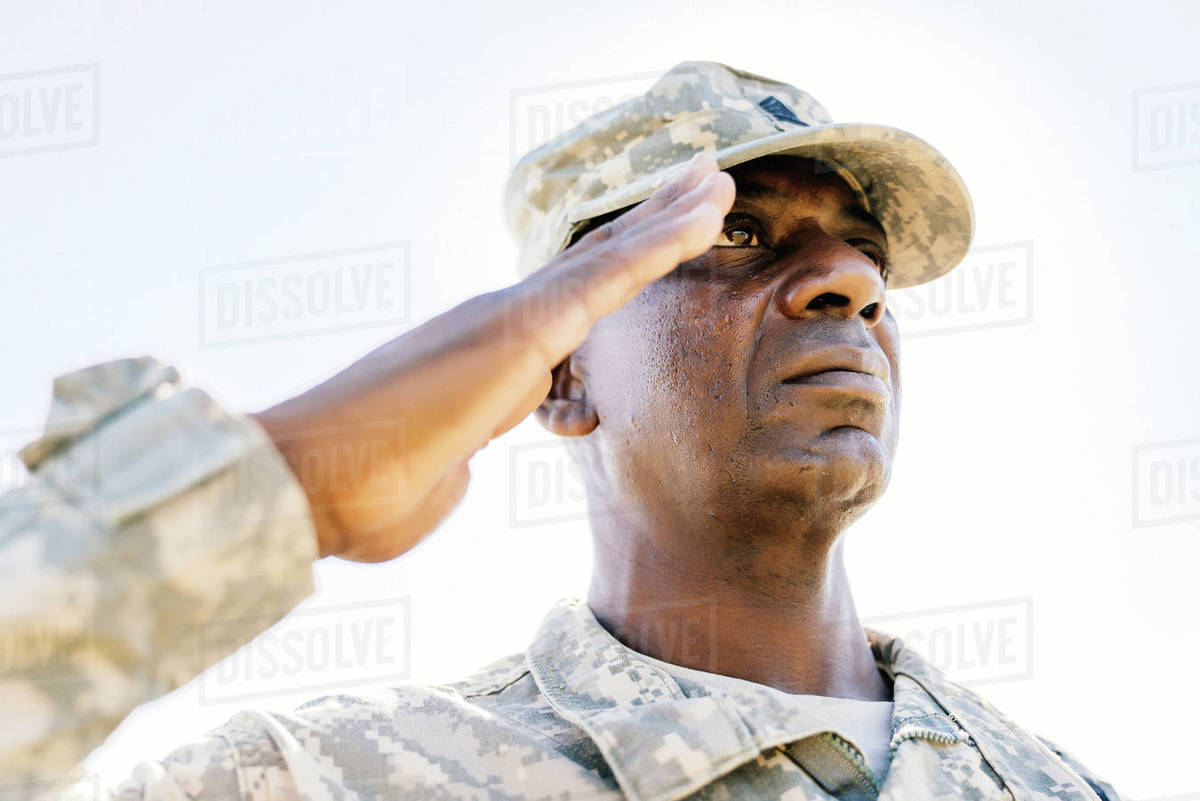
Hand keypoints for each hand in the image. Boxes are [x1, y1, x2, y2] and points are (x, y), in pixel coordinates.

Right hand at [253, 153, 734, 561]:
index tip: (649, 249)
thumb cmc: (362, 495)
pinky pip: (609, 280)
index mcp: (485, 361)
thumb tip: (459, 466)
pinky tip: (703, 217)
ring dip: (666, 219)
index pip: (564, 309)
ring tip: (715, 182)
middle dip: (648, 225)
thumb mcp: (430, 480)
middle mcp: (499, 324)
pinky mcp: (522, 331)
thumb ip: (454, 463)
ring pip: (607, 259)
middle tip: (697, 185)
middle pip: (592, 266)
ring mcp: (510, 320)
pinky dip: (660, 245)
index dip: (611, 273)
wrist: (313, 486)